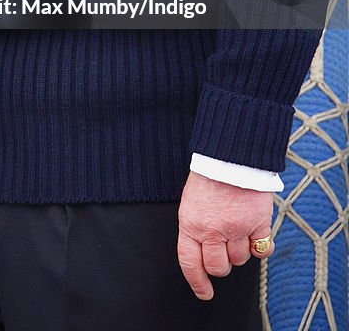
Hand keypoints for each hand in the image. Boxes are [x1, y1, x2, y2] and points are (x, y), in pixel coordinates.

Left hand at [177, 172, 274, 300]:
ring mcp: (236, 228)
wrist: (229, 157)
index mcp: (191, 224)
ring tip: (236, 227)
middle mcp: (213, 230)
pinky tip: (256, 235)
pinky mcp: (258, 223)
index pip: (190, 263)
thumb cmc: (208, 179)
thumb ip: (195, 229)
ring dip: (239, 250)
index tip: (204, 293)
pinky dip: (260, 247)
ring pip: (240, 259)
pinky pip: (261, 250)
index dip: (197, 282)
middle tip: (223, 247)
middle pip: (218, 267)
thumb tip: (203, 254)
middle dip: (221, 263)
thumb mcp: (191, 204)